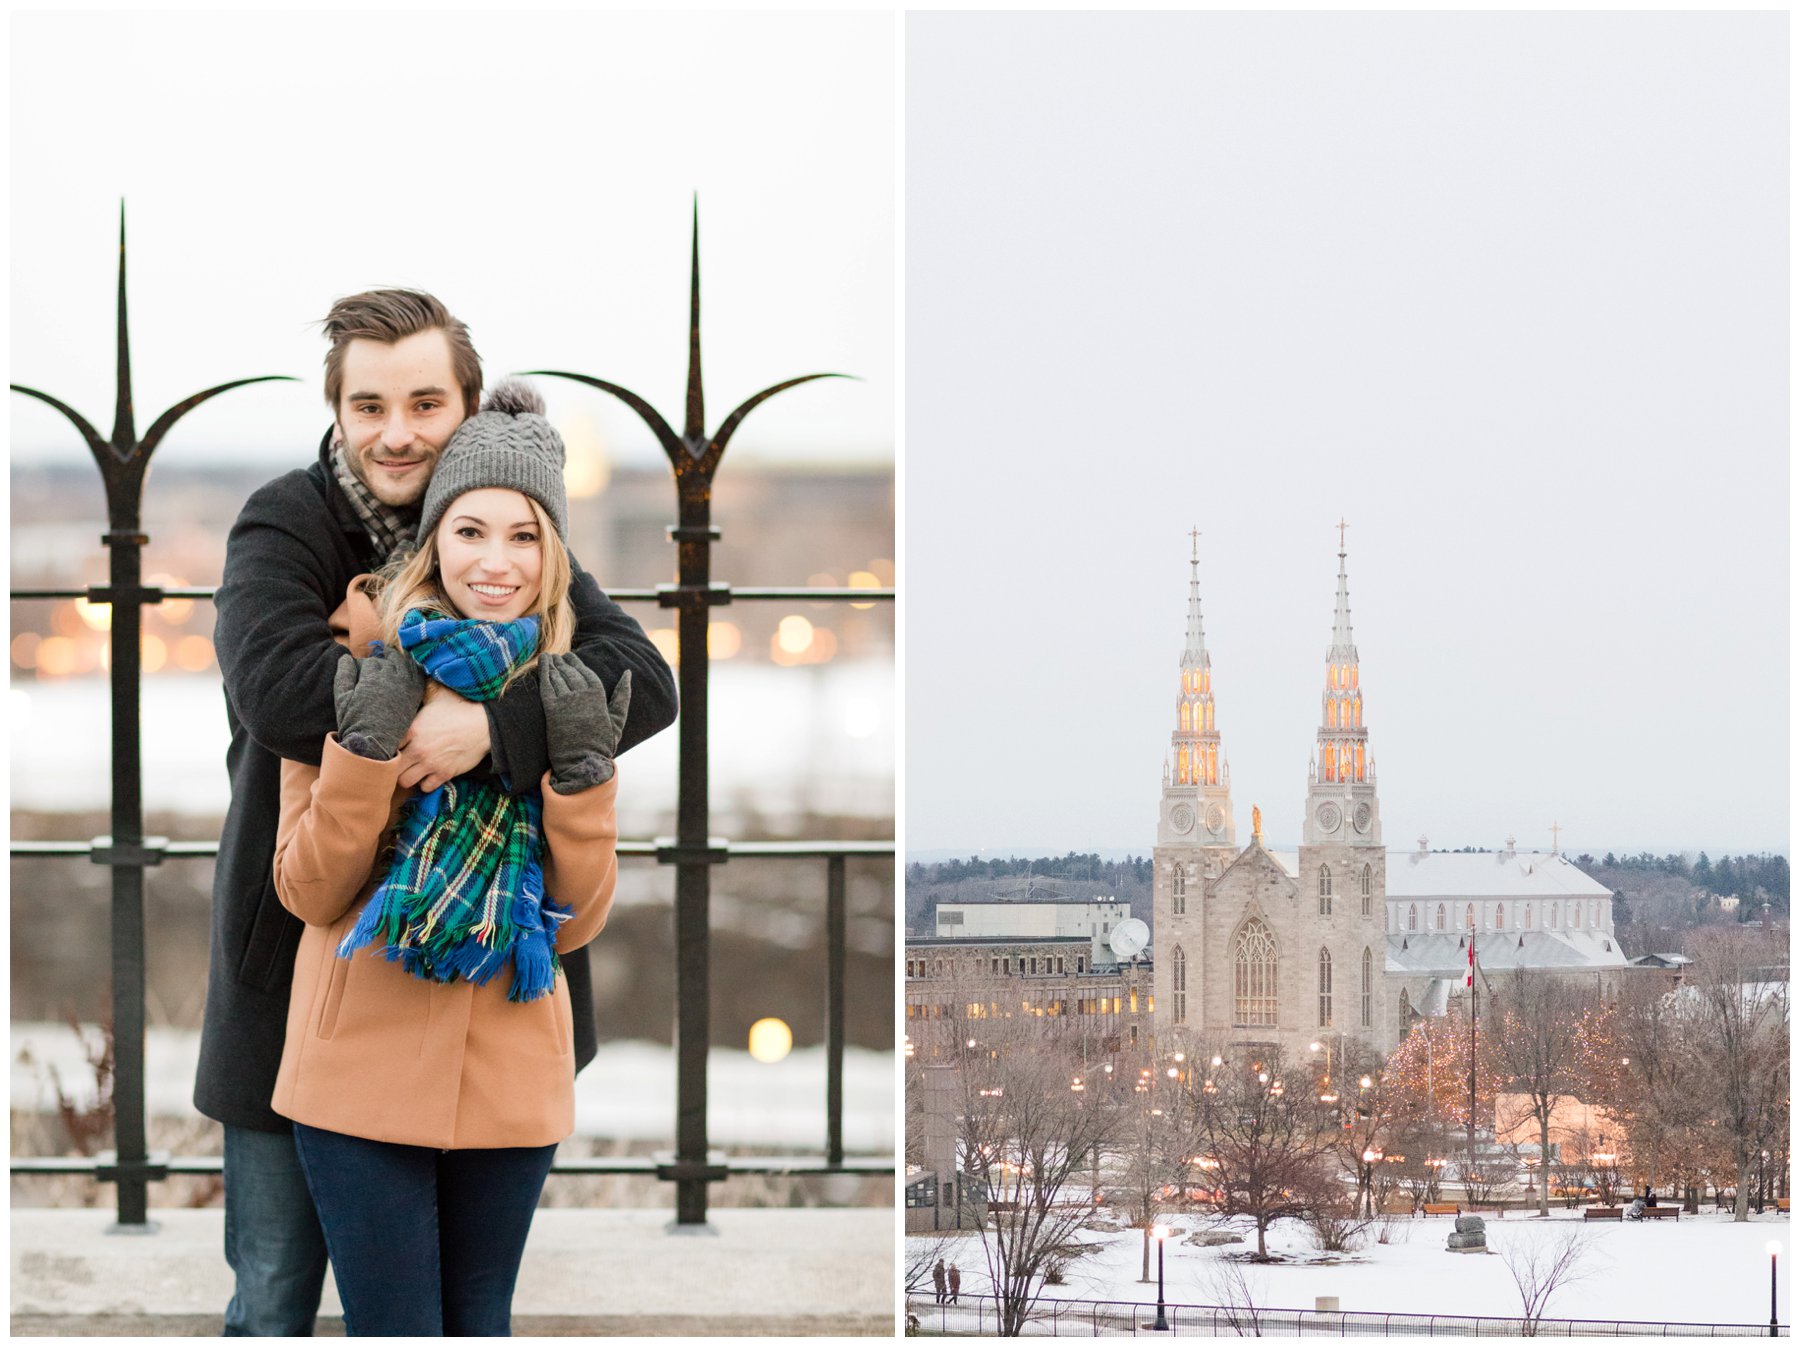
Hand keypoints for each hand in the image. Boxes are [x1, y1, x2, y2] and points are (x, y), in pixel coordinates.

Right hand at [333, 648, 424, 760]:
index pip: (371, 662)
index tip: (366, 665)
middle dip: (383, 658)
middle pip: (387, 661)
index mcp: (370, 679)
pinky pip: (417, 675)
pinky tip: (410, 665)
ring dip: (398, 658)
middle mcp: (389, 679)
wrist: (373, 741)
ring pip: (403, 663)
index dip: (368, 663)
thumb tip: (346, 658)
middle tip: (382, 655)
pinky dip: (413, 667)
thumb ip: (344, 676)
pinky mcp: (413, 695)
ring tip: (393, 656)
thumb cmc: (354, 722)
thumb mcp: (342, 698)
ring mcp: (404, 687)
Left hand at [395, 682, 490, 791]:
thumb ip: (423, 692)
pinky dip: (425, 783)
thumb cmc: (462, 708)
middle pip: (392, 768)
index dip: (390, 746)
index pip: (388, 745)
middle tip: (401, 760)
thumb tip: (415, 678)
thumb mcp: (439, 696)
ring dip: (408, 776)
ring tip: (413, 769)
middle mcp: (418, 749)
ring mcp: (431, 763)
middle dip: (394, 765)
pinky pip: (426, 787)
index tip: (396, 745)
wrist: (485, 725)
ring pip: (405, 781)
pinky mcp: (444, 773)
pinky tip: (428, 774)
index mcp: (413, 729)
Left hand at [541, 655, 630, 793]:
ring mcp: (566, 702)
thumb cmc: (601, 744)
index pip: (586, 673)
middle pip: (570, 672)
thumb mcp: (617, 720)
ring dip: (552, 665)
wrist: (583, 763)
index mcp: (599, 696)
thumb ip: (622, 696)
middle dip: (563, 662)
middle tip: (557, 656)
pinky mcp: (552, 710)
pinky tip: (541, 666)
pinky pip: (546, 686)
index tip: (570, 657)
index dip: (577, 664)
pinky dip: (543, 673)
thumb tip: (628, 674)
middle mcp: (583, 695)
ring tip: (547, 658)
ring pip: (558, 676)